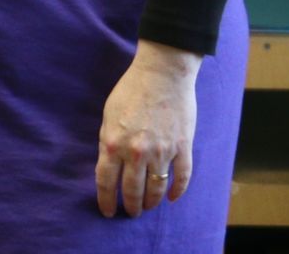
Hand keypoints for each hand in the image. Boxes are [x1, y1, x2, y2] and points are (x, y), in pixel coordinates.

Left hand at [95, 39, 199, 217]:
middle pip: (132, 190)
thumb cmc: (130, 91)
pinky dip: (178, 191)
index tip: (107, 212)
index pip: (106, 181)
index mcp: (112, 143)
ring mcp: (162, 152)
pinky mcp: (183, 148)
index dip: (105, 200)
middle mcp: (136, 152)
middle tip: (131, 213)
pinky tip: (173, 198)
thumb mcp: (108, 115)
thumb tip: (109, 163)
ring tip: (148, 208)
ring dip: (151, 202)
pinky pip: (182, 177)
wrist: (162, 75)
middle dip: (130, 206)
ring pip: (156, 188)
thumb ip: (108, 141)